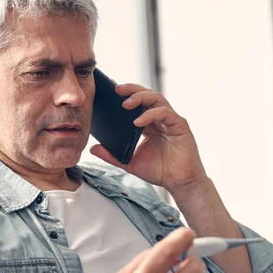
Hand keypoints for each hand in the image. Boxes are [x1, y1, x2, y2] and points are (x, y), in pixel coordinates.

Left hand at [90, 84, 206, 192]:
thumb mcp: (129, 163)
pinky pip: (165, 114)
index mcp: (149, 124)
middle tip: (117, 89)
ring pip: (157, 99)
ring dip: (141, 98)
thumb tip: (92, 148)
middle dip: (132, 90)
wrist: (179, 182)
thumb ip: (112, 155)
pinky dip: (151, 115)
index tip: (109, 93)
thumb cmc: (159, 171)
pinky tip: (138, 122)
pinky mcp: (180, 125)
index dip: (126, 95)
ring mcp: (171, 120)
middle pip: (147, 95)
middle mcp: (160, 118)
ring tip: (125, 104)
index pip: (138, 103)